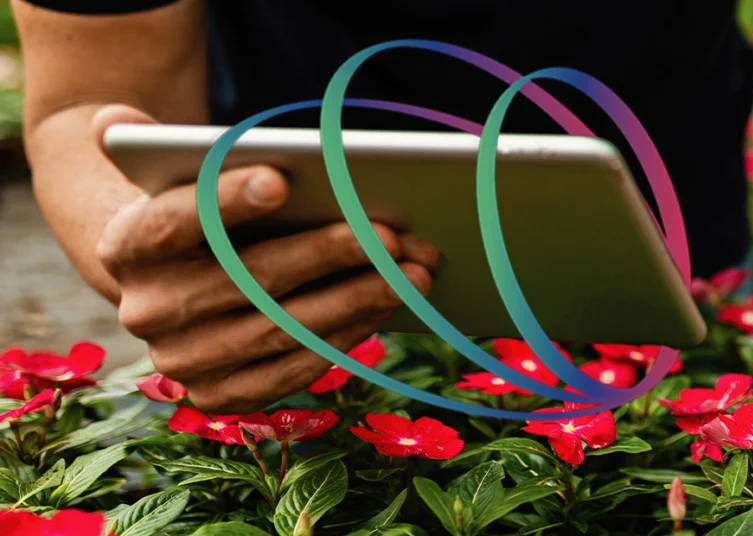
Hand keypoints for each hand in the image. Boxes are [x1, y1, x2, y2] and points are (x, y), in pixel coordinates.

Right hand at [91, 106, 439, 412]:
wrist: (180, 283)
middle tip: (391, 233)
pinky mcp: (220, 397)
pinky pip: (293, 370)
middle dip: (326, 254)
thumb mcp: (177, 175)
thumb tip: (115, 119)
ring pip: (281, 329)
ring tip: (413, 271)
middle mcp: (145, 312)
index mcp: (123, 248)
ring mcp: (181, 362)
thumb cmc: (203, 213)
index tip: (281, 179)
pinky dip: (347, 338)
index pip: (171, 223)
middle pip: (246, 280)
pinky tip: (389, 306)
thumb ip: (162, 145)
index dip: (224, 201)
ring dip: (356, 299)